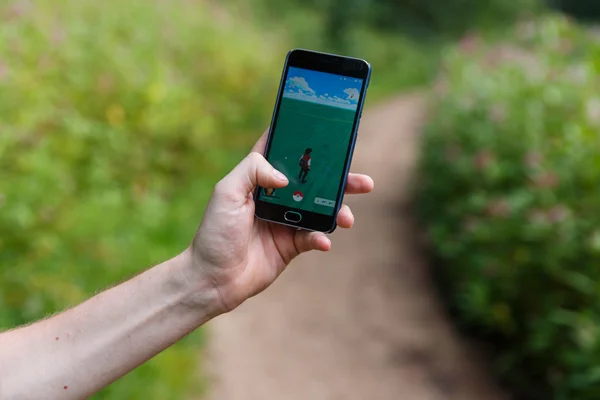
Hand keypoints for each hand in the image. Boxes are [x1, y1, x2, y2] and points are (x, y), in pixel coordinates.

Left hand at [187, 131, 373, 312]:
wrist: (213, 279)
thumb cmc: (214, 233)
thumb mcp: (226, 192)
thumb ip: (252, 171)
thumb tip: (285, 175)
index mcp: (257, 178)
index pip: (281, 151)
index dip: (302, 140)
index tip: (327, 130)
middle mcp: (274, 196)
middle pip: (312, 181)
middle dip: (339, 180)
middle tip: (363, 182)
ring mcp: (284, 220)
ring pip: (320, 209)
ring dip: (338, 211)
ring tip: (348, 218)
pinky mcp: (290, 245)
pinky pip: (313, 237)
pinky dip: (321, 238)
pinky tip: (323, 242)